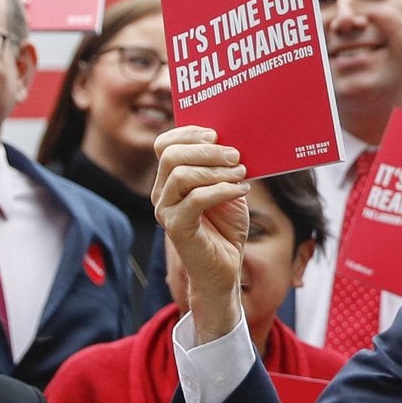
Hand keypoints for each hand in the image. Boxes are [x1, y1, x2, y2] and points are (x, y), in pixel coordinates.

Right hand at [153, 126, 249, 342]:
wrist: (225, 269)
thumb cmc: (226, 228)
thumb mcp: (227, 189)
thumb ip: (223, 167)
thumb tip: (234, 140)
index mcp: (169, 179)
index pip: (164, 145)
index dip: (188, 133)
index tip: (216, 134)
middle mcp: (161, 193)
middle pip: (170, 156)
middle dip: (206, 151)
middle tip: (235, 155)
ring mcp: (165, 211)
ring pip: (180, 175)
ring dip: (215, 170)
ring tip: (241, 173)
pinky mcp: (176, 228)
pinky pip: (195, 200)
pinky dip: (221, 190)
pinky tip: (240, 190)